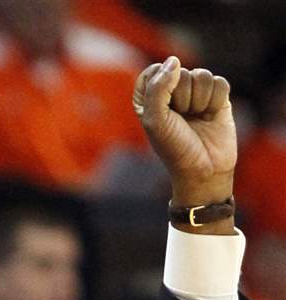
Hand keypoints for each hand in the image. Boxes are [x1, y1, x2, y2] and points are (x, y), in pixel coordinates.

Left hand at [133, 57, 234, 206]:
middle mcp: (172, 94)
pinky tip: (210, 116)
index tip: (161, 107)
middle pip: (179, 71)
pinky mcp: (217, 97)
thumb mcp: (155, 120)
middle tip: (181, 120)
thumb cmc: (174, 148)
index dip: (159, 84)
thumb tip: (173, 59)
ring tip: (196, 119)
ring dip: (199, 100)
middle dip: (182, 96)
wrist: (204, 168)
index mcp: (149, 100)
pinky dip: (215, 101)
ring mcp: (195, 94)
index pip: (152, 71)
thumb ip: (158, 88)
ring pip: (202, 75)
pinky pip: (219, 82)